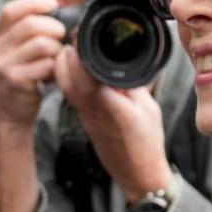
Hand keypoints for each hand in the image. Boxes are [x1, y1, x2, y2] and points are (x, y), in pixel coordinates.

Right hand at [0, 0, 64, 129]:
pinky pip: (46, 65)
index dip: (34, 2)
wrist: (10, 112)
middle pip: (31, 24)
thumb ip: (30, 30)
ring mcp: (4, 65)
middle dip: (55, 28)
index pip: (11, 10)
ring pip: (42, 44)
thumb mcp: (16, 50)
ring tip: (57, 57)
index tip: (54, 3)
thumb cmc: (21, 76)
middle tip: (62, 38)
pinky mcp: (15, 80)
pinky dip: (56, 67)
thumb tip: (59, 5)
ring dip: (57, 49)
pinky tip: (53, 73)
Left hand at [54, 45, 170, 202]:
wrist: (138, 175)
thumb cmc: (147, 143)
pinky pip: (71, 95)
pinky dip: (69, 79)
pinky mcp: (84, 121)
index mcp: (111, 105)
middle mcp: (93, 110)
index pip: (88, 74)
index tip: (83, 37)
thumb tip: (123, 63)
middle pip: (69, 78)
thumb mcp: (148, 108)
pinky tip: (78, 71)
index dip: (81, 53)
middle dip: (67, 56)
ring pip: (65, 87)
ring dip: (64, 67)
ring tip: (73, 51)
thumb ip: (133, 86)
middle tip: (74, 39)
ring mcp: (86, 117)